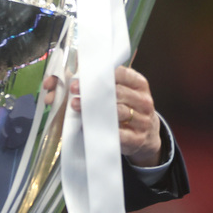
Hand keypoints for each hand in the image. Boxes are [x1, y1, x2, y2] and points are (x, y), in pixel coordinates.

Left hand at [40, 65, 164, 167]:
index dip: (99, 74)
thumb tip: (66, 75)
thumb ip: (100, 82)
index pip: (121, 74)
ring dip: (94, 109)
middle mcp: (143, 100)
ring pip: (118, 112)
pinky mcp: (137, 138)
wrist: (145, 135)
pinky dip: (103, 130)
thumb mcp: (120, 92)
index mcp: (139, 84)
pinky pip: (119, 134)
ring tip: (74, 106)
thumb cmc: (126, 108)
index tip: (78, 77)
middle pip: (117, 93)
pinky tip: (87, 127)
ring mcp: (142, 120)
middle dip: (93, 91)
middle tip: (72, 90)